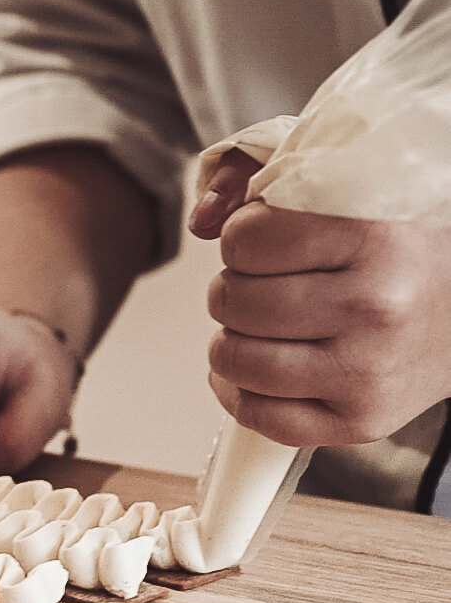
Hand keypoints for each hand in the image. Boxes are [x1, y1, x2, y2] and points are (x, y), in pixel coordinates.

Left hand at [190, 152, 450, 445]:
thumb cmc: (400, 251)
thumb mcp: (346, 193)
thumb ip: (262, 180)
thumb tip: (202, 219)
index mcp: (374, 236)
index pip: (246, 239)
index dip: (241, 237)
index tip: (263, 240)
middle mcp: (373, 306)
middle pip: (234, 301)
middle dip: (233, 289)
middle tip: (262, 286)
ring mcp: (367, 372)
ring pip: (235, 360)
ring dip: (231, 340)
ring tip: (261, 326)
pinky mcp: (359, 421)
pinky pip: (258, 416)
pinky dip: (237, 391)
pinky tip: (255, 369)